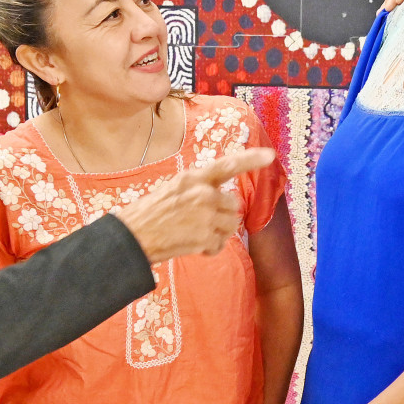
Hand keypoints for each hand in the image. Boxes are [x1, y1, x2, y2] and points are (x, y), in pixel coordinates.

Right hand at [114, 146, 274, 262]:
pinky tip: (193, 245)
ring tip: (195, 234)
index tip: (270, 156)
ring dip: (218, 232)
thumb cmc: (150, 213)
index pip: (227, 165)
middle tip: (201, 222)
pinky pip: (221, 244)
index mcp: (193, 178)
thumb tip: (221, 198)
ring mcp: (206, 216)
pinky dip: (210, 248)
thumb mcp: (173, 189)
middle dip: (223, 214)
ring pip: (231, 225)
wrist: (133, 236)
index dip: (250, 159)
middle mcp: (203, 194)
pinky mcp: (206, 237)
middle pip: (233, 204)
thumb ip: (198, 189)